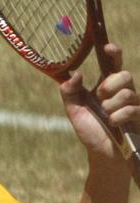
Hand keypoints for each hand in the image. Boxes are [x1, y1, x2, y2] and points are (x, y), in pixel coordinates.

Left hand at [60, 44, 139, 167]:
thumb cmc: (90, 130)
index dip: (114, 53)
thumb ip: (69, 91)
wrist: (102, 155)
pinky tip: (113, 123)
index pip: (113, 64)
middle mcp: (122, 92)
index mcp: (106, 86)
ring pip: (129, 92)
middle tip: (101, 93)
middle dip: (111, 82)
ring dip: (112, 104)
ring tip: (106, 115)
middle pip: (125, 74)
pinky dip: (119, 116)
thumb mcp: (73, 110)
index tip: (108, 47)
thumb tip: (75, 74)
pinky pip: (133, 109)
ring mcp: (133, 105)